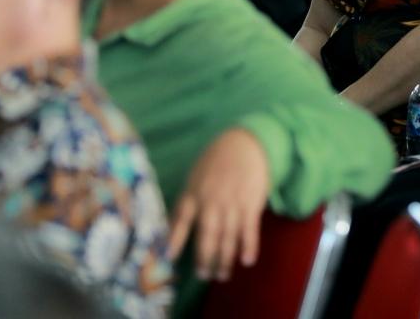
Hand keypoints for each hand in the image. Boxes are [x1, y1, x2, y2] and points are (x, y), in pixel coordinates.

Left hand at [167, 128, 270, 280]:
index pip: (179, 221)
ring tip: (222, 275)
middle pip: (207, 236)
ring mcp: (232, 204)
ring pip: (227, 237)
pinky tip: (247, 261)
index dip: (173, 241)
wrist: (245, 144)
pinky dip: (249, 246)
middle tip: (204, 275)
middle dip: (205, 258)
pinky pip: (249, 229)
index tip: (168, 259)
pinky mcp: (251, 204)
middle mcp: (211, 202)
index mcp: (193, 194)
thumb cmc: (216, 162)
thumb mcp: (195, 178)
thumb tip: (171, 228)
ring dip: (225, 259)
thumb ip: (186, 201)